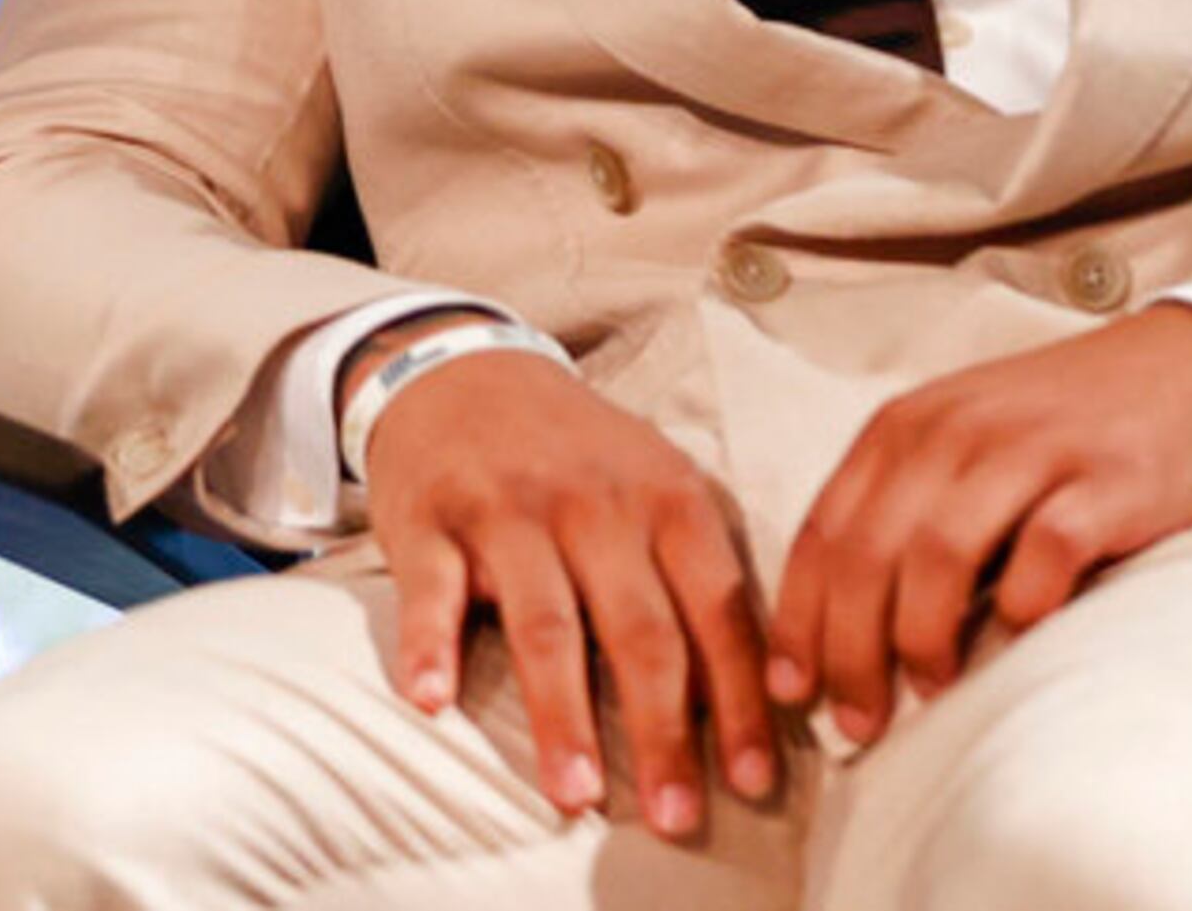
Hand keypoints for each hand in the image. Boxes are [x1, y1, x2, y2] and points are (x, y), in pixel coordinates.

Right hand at [356, 333, 777, 838]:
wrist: (463, 371)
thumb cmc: (578, 455)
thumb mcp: (657, 484)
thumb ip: (701, 574)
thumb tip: (762, 692)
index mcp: (667, 497)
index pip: (718, 611)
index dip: (740, 702)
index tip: (753, 783)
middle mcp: (594, 503)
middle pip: (639, 632)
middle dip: (663, 734)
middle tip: (676, 818)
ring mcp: (509, 509)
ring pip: (544, 624)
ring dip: (562, 715)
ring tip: (575, 794)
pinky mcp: (432, 518)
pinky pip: (431, 591)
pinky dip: (429, 646)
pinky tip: (432, 700)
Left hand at [765, 305, 1191, 744]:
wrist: (1179, 368)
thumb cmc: (1052, 429)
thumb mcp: (956, 445)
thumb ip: (900, 511)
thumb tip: (841, 631)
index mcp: (902, 428)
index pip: (823, 532)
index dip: (799, 619)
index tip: (789, 690)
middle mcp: (953, 433)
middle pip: (869, 554)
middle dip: (851, 651)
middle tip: (859, 722)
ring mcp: (1029, 453)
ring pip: (940, 554)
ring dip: (923, 637)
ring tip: (930, 690)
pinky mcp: (1102, 481)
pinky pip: (1045, 552)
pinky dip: (1021, 603)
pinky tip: (1017, 636)